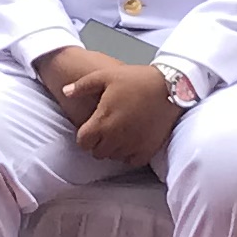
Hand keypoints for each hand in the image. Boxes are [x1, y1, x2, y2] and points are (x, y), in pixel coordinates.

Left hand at [47, 49, 179, 164]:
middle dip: (98, 142)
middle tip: (106, 128)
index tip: (92, 127)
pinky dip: (130, 154)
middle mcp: (116, 138)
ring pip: (114, 157)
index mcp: (103, 122)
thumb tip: (66, 91)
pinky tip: (132, 140)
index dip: (85, 135)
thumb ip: (82, 86)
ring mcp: (132, 146)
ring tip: (120, 132)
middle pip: (97, 153)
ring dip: (113, 148)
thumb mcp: (106, 76)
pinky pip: (132, 161)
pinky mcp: (148, 150)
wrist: (170, 87)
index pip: (83, 143)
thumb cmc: (136, 79)